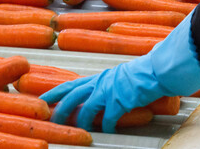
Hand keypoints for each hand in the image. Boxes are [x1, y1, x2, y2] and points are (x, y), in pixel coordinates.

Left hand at [40, 10, 199, 132]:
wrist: (157, 69)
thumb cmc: (140, 72)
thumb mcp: (117, 76)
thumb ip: (106, 85)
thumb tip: (99, 95)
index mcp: (97, 77)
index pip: (69, 84)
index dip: (53, 92)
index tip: (41, 100)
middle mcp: (99, 82)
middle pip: (71, 96)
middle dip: (59, 108)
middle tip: (49, 118)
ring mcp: (109, 90)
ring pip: (86, 108)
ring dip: (81, 121)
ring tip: (78, 130)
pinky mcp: (121, 100)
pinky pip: (109, 118)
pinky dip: (107, 126)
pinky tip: (109, 131)